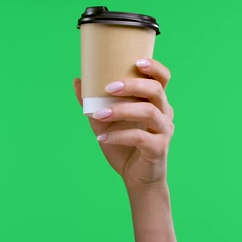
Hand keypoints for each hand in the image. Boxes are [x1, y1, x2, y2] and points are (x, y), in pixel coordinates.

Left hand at [74, 59, 173, 193]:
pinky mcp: (158, 149)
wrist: (137, 179)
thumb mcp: (105, 122)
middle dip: (132, 85)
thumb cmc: (125, 147)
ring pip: (148, 112)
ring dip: (121, 110)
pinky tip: (101, 138)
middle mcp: (163, 114)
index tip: (136, 62)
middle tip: (109, 87)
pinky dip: (118, 136)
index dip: (154, 67)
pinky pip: (140, 137)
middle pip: (156, 90)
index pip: (162, 78)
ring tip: (98, 114)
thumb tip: (77, 80)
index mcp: (155, 103)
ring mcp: (163, 131)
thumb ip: (93, 102)